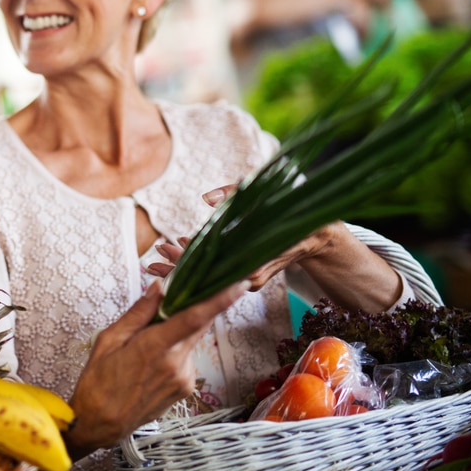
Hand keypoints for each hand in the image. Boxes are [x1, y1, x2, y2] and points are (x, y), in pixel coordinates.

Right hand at [65, 278, 246, 455]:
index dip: (219, 300)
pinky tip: (152, 361)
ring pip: (190, 341)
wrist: (102, 423)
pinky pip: (186, 358)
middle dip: (197, 306)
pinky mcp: (186, 388)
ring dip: (178, 332)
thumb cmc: (98, 380)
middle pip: (198, 325)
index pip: (194, 318)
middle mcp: (176, 363)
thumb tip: (159, 287)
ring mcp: (184, 378)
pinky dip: (175, 350)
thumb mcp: (109, 340)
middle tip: (183, 294)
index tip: (239, 285)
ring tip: (147, 342)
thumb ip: (139, 313)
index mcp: (154, 347)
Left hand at [160, 184, 341, 291]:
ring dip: (186, 267)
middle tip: (151, 262)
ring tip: (160, 258)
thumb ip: (234, 193)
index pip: (208, 263)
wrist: (319, 232)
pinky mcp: (250, 275)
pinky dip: (203, 263)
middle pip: (205, 275)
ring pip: (211, 275)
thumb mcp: (266, 194)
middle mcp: (248, 275)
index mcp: (250, 260)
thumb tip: (205, 199)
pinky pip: (221, 271)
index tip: (164, 251)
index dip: (184, 258)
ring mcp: (249, 277)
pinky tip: (185, 252)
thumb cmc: (293, 210)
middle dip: (177, 268)